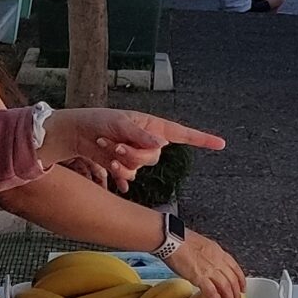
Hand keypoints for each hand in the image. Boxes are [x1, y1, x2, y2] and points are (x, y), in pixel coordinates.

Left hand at [40, 109, 225, 188]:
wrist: (76, 135)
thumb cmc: (98, 121)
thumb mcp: (119, 124)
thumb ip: (140, 135)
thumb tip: (162, 143)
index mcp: (153, 126)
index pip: (183, 133)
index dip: (202, 139)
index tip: (221, 144)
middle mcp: (149, 141)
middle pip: (155, 156)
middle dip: (134, 153)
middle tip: (115, 145)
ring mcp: (137, 155)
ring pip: (141, 167)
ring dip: (122, 161)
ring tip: (105, 146)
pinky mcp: (125, 166)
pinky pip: (130, 176)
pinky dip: (117, 172)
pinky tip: (106, 164)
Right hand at [165, 231, 246, 297]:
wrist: (171, 239)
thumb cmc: (180, 240)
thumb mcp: (202, 245)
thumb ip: (208, 256)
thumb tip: (208, 265)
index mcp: (218, 252)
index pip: (236, 269)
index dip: (241, 281)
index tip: (242, 289)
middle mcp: (218, 261)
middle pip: (233, 281)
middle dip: (237, 296)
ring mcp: (210, 269)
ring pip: (226, 289)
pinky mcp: (200, 277)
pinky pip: (212, 293)